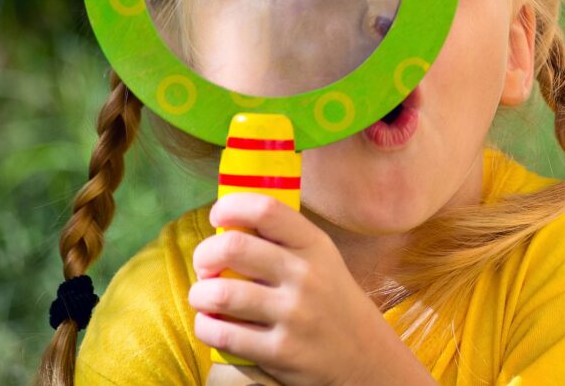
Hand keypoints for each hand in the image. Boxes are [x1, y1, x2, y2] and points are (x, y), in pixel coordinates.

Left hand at [189, 193, 436, 385]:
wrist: (365, 357)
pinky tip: (212, 323)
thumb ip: (283, 241)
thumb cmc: (331, 301)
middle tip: (205, 265)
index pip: (267, 209)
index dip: (231, 207)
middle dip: (204, 254)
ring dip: (199, 294)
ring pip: (221, 293)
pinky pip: (222, 334)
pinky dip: (205, 326)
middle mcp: (306, 275)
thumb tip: (228, 224)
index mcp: (314, 245)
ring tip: (204, 297)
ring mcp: (294, 315)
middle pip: (234, 247)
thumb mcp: (322, 260)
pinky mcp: (280, 352)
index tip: (218, 217)